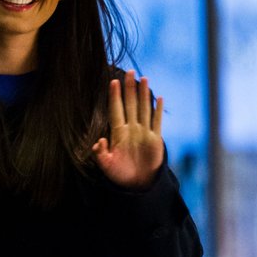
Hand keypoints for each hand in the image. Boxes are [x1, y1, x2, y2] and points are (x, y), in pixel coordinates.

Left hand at [92, 70, 164, 188]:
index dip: (114, 96)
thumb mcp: (106, 166)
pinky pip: (157, 122)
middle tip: (129, 71)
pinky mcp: (155, 140)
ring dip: (144, 94)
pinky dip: (157, 110)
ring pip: (144, 108)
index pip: (116, 110)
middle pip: (131, 104)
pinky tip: (158, 97)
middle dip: (129, 88)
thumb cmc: (119, 175)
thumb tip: (98, 142)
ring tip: (143, 78)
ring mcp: (143, 133)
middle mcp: (131, 129)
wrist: (136, 185)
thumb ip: (100, 154)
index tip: (113, 82)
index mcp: (118, 133)